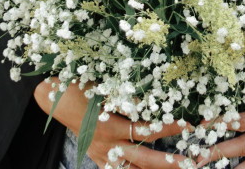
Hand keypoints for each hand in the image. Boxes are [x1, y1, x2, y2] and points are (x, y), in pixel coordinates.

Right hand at [34, 80, 194, 168]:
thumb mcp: (105, 85)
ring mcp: (103, 155)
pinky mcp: (99, 159)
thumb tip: (156, 97)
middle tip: (190, 163)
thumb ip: (129, 96)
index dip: (168, 127)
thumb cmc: (81, 84)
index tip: (188, 123)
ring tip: (178, 168)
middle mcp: (107, 145)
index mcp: (109, 126)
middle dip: (168, 161)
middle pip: (143, 159)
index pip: (146, 130)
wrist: (54, 98)